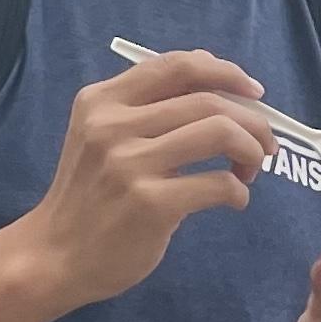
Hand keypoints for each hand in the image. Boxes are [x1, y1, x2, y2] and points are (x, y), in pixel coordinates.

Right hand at [8, 47, 279, 309]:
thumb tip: (215, 75)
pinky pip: (219, 183)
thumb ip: (146, 107)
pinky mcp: (150, 204)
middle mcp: (112, 125)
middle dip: (253, 120)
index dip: (226, 72)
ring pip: (221, 132)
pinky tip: (233, 201)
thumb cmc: (89, 195)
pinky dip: (239, 191)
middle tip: (266, 145)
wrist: (54, 255)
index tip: (254, 92)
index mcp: (102, 101)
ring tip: (251, 170)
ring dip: (252, 150)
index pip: (177, 66)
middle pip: (209, 100)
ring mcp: (130, 164)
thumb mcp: (100, 136)